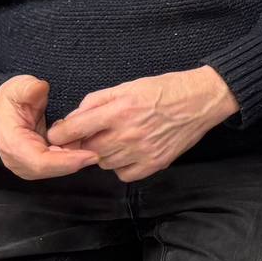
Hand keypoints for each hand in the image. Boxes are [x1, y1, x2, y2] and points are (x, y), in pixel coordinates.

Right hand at [0, 74, 91, 181]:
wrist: (4, 107)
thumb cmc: (11, 98)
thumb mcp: (19, 87)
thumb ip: (29, 88)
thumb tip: (40, 87)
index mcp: (11, 142)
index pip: (39, 161)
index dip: (66, 161)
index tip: (90, 155)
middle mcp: (16, 159)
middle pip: (49, 169)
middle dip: (74, 162)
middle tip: (98, 152)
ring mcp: (25, 164)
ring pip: (54, 170)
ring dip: (74, 160)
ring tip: (92, 147)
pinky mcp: (36, 164)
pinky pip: (56, 166)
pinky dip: (71, 158)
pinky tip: (84, 146)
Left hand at [47, 68, 236, 183]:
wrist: (202, 100)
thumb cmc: (164, 90)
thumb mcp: (127, 86)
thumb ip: (95, 101)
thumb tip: (72, 118)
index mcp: (118, 111)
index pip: (73, 130)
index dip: (60, 133)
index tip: (60, 134)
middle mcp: (128, 134)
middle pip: (87, 148)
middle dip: (85, 141)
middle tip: (97, 131)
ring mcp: (142, 152)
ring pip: (104, 163)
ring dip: (104, 153)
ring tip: (118, 138)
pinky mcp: (154, 164)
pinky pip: (123, 174)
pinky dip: (122, 165)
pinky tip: (131, 151)